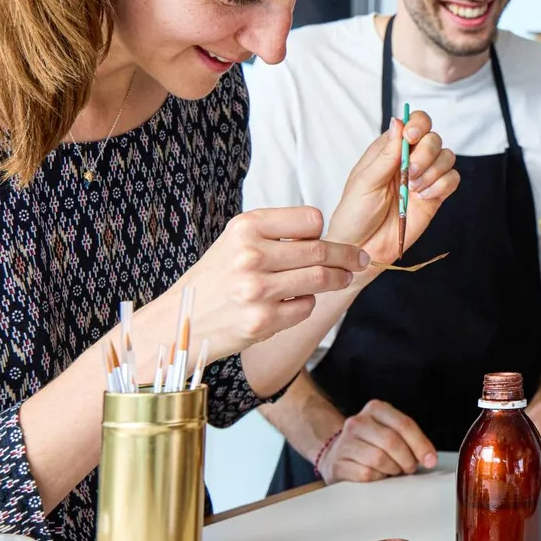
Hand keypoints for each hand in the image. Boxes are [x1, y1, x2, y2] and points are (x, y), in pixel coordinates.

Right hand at [171, 208, 368, 360]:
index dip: (320, 229)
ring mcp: (256, 290)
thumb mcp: (236, 240)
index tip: (324, 237)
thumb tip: (326, 235)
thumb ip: (277, 233)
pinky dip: (307, 304)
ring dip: (338, 279)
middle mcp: (250, 256)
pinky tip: (292, 303)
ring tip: (343, 278)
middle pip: (320, 250)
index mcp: (245, 227)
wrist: (180, 320)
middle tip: (360, 259)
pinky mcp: (262, 321)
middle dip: (347, 256)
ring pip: (320, 279)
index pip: (310, 219)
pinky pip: (305, 307)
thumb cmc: (216, 277)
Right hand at [317, 399, 438, 482]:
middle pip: (392, 442)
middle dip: (407, 459)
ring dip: (392, 469)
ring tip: (393, 470)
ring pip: (379, 459)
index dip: (421, 444)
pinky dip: (378, 478)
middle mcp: (358, 422)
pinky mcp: (338, 464)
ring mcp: (345, 442)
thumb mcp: (389, 431)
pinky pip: (366, 474)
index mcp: (375, 409)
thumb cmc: (370, 444)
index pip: (404, 424)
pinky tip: (378, 475)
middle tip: (410, 467)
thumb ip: (409, 439)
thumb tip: (429, 458)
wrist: (336, 453)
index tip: (430, 460)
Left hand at [326, 110, 459, 263]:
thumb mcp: (365, 181)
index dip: (419, 124)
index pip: (414, 122)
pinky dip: (442, 185)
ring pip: (447, 157)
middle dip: (426, 153)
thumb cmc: (355, 213)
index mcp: (389, 149)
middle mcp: (409, 160)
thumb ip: (386, 154)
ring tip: (415, 188)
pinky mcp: (435, 196)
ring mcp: (424, 178)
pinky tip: (424, 196)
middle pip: (434, 138)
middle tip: (411, 173)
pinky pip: (453, 180)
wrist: (363, 248)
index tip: (411, 137)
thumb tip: (398, 121)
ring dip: (434, 171)